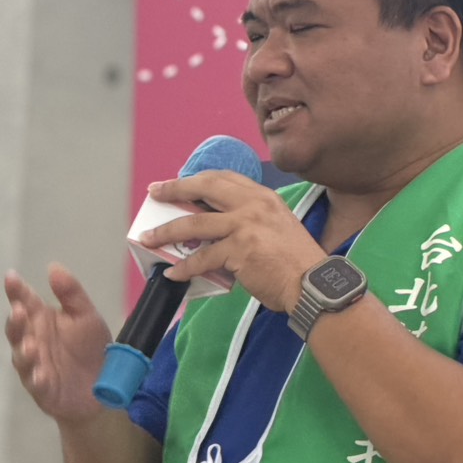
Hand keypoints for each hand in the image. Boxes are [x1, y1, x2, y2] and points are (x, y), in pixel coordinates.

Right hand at [4, 264, 110, 421]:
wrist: (104, 387)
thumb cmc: (90, 348)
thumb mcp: (86, 316)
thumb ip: (71, 293)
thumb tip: (53, 266)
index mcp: (41, 320)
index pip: (25, 301)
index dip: (16, 290)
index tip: (11, 277)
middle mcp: (33, 340)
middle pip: (17, 329)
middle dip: (15, 320)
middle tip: (19, 310)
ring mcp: (35, 365)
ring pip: (22, 357)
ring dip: (24, 351)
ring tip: (31, 345)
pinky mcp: (43, 389)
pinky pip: (36, 383)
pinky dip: (37, 378)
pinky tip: (42, 374)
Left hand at [141, 170, 324, 312]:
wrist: (312, 284)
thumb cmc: (298, 263)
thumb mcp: (278, 227)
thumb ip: (253, 221)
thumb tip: (221, 231)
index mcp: (263, 197)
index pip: (224, 178)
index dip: (197, 178)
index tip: (179, 182)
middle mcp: (253, 205)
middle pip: (205, 187)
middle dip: (175, 189)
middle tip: (155, 192)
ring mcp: (245, 226)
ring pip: (194, 223)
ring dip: (167, 231)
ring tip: (149, 237)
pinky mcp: (238, 250)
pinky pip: (202, 258)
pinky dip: (184, 267)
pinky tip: (174, 273)